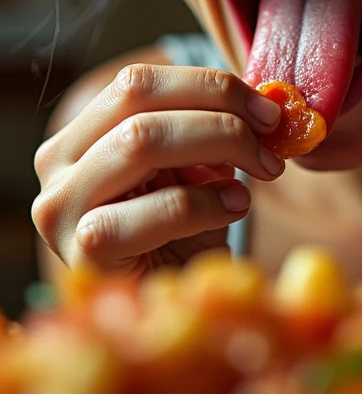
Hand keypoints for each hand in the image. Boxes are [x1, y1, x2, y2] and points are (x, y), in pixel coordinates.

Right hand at [32, 64, 282, 275]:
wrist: (162, 313)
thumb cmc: (180, 232)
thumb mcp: (191, 167)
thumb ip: (210, 128)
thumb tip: (266, 102)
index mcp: (78, 135)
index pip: (138, 80)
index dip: (209, 84)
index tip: (267, 107)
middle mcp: (57, 166)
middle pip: (139, 102)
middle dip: (220, 112)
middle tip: (272, 135)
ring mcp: (62, 209)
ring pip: (143, 141)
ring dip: (221, 146)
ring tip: (261, 171)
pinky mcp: (85, 256)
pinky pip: (161, 207)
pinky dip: (211, 201)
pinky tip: (236, 207)